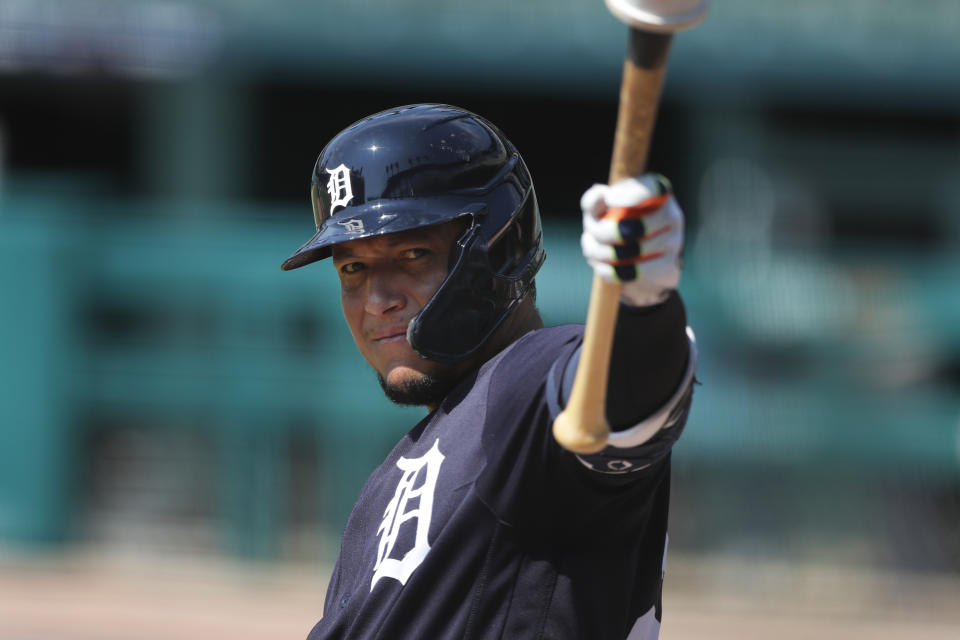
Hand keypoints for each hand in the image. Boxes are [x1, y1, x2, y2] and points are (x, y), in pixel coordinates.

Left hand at [580, 174, 684, 306]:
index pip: (654, 189)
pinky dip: (611, 271)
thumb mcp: (599, 211)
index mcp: (659, 195)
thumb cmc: (613, 227)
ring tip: (591, 250)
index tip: (609, 199)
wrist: (634, 263)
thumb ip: (593, 201)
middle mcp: (673, 216)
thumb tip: (601, 195)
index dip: (632, 194)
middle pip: (639, 225)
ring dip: (602, 253)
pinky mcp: (669, 268)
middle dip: (605, 232)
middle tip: (591, 232)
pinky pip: (636, 272)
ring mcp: (674, 243)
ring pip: (634, 251)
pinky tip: (600, 266)